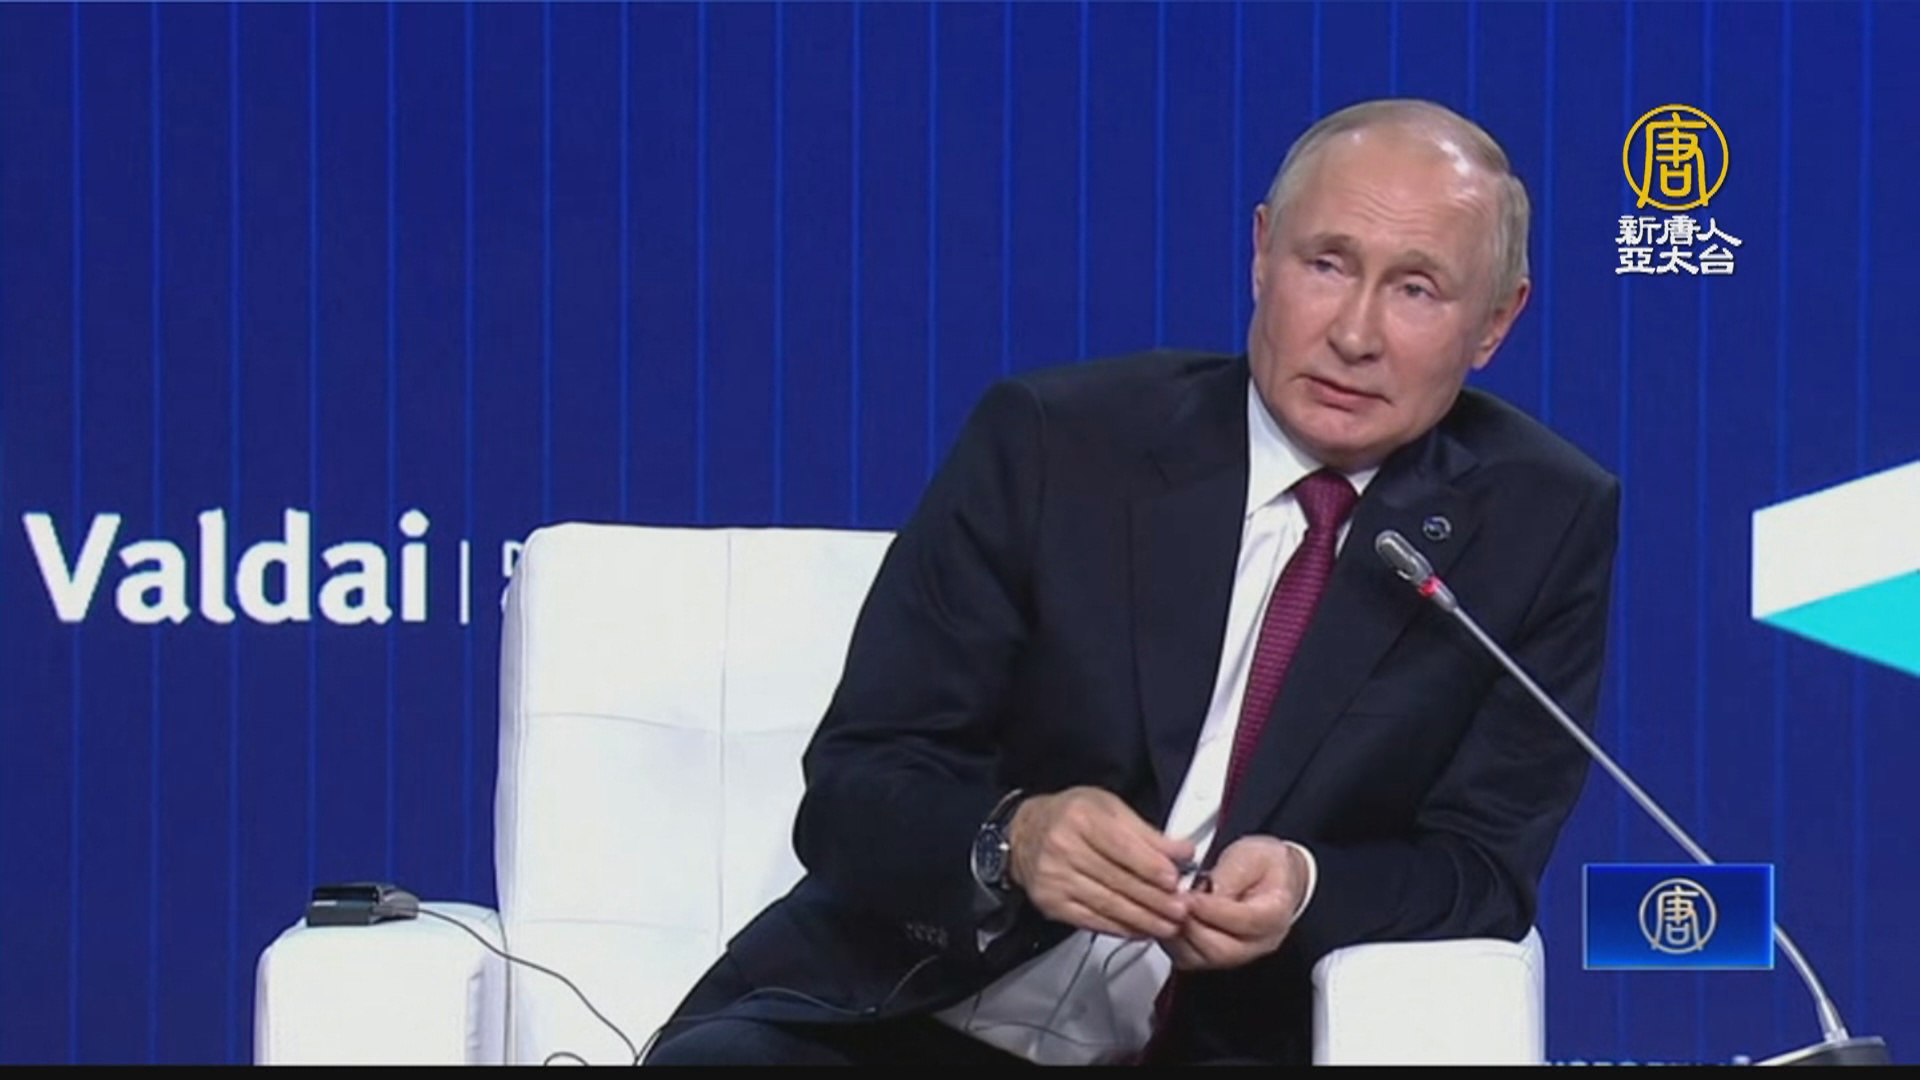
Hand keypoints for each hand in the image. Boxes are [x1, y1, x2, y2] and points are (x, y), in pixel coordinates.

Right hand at [1006, 787, 1196, 939]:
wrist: (1025, 832)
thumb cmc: (1070, 817)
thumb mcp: (1108, 808)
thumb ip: (1147, 832)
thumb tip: (1182, 852)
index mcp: (1081, 817)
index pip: (1121, 847)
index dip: (1151, 866)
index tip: (1175, 880)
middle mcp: (1063, 847)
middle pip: (1117, 879)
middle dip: (1155, 899)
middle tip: (1181, 910)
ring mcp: (1054, 878)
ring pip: (1108, 904)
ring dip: (1143, 919)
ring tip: (1169, 926)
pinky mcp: (1052, 903)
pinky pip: (1093, 920)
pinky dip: (1121, 928)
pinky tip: (1142, 929)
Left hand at [1164, 836, 1306, 970]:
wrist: (1266, 875)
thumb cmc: (1262, 866)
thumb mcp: (1252, 856)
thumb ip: (1232, 874)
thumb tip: (1211, 891)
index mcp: (1275, 913)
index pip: (1246, 921)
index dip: (1215, 910)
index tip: (1193, 897)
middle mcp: (1258, 942)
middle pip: (1223, 950)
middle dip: (1193, 926)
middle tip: (1176, 903)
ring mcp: (1236, 953)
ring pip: (1202, 958)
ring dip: (1179, 934)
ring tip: (1169, 908)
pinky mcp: (1213, 956)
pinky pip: (1188, 959)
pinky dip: (1172, 940)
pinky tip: (1166, 918)